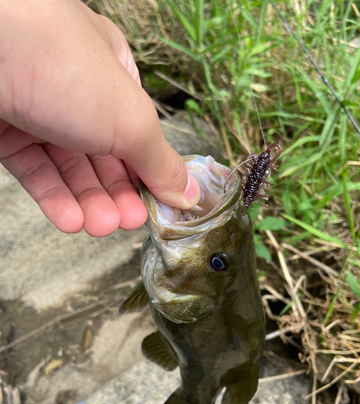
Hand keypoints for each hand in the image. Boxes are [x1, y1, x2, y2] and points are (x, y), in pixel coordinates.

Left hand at [0, 0, 199, 235]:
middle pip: (107, 156)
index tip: (162, 205)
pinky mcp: (7, 132)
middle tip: (129, 220)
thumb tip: (187, 193)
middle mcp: (78, 93)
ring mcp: (40, 112)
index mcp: (114, 76)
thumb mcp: (131, 119)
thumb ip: (160, 162)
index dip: (152, 172)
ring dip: (90, 203)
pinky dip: (56, 199)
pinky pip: (36, 171)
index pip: (140, 134)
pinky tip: (71, 220)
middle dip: (120, 194)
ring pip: (71, 169)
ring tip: (101, 226)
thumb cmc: (63, 66)